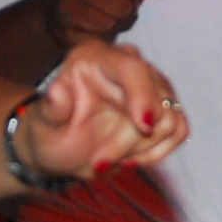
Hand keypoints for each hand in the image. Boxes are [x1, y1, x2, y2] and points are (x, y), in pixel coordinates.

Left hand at [14, 38, 191, 182]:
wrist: (62, 143)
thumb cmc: (51, 128)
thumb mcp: (43, 122)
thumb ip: (51, 107)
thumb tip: (57, 91)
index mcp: (97, 57)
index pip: (132, 68)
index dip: (143, 95)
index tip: (144, 126)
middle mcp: (129, 64)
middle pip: (154, 100)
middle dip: (128, 141)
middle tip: (97, 164)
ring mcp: (151, 86)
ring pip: (168, 119)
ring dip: (141, 150)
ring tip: (109, 159)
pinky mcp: (164, 108)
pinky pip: (178, 130)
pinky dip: (158, 152)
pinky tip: (131, 159)